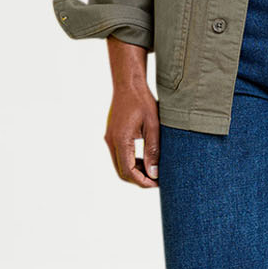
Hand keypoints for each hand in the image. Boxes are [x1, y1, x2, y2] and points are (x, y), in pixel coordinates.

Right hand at [104, 38, 159, 187]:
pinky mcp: (112, 135)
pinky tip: (145, 160)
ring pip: (120, 164)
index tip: (157, 184)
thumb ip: (153, 150)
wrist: (128, 84)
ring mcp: (110, 138)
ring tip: (154, 170)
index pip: (128, 171)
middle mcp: (111, 141)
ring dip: (135, 171)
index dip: (142, 181)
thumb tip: (154, 173)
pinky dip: (131, 162)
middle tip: (157, 180)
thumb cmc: (142, 101)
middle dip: (139, 180)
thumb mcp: (153, 126)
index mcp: (121, 140)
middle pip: (122, 171)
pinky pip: (119, 155)